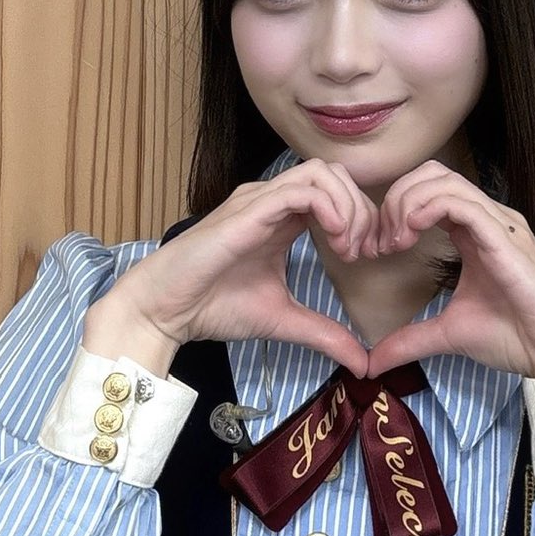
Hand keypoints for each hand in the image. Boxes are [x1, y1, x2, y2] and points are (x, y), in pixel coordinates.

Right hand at [110, 159, 378, 374]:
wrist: (166, 310)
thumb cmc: (214, 307)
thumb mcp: (284, 320)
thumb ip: (325, 334)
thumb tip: (364, 362)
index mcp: (283, 219)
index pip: (336, 193)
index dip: (362, 218)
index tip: (368, 258)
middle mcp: (272, 200)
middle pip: (336, 175)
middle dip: (363, 210)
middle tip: (365, 252)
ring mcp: (259, 200)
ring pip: (322, 172)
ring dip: (348, 207)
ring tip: (348, 247)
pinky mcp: (248, 210)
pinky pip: (301, 189)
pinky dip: (330, 208)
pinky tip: (334, 240)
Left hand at [361, 160, 534, 377]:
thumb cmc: (518, 337)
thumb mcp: (449, 334)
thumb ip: (411, 340)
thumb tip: (372, 363)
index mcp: (475, 233)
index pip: (429, 191)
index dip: (395, 210)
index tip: (377, 249)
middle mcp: (489, 219)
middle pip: (433, 174)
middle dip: (396, 198)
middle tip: (380, 241)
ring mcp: (500, 224)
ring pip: (444, 181)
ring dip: (407, 204)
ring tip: (394, 241)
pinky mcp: (506, 238)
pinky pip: (462, 203)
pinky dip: (427, 209)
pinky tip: (410, 234)